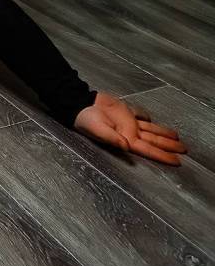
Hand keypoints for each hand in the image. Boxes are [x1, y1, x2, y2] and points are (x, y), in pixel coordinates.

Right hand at [73, 91, 187, 164]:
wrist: (80, 103)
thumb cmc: (86, 120)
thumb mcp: (97, 130)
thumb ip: (111, 138)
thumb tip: (126, 147)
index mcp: (126, 140)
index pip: (149, 150)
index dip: (163, 156)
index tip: (177, 161)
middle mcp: (130, 133)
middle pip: (154, 142)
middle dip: (170, 147)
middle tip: (185, 151)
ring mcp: (129, 123)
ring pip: (151, 131)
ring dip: (165, 135)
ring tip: (178, 140)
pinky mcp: (126, 112)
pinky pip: (141, 116)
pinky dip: (150, 120)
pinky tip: (155, 121)